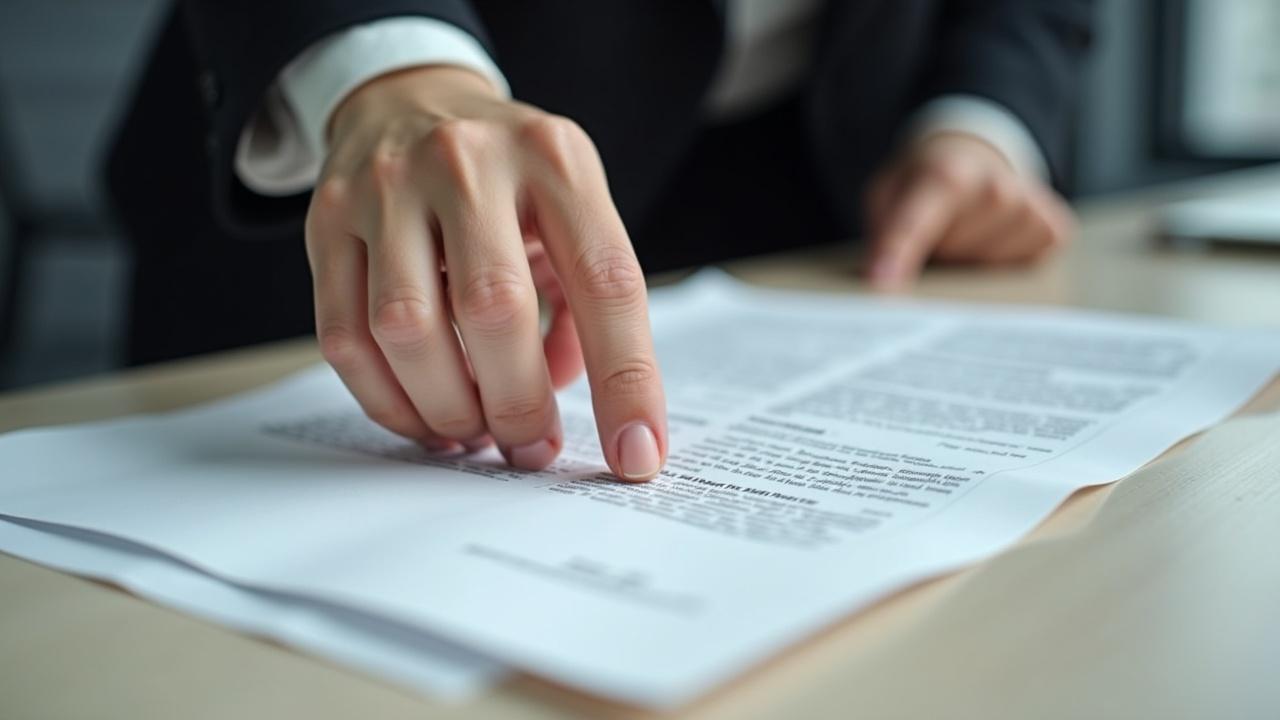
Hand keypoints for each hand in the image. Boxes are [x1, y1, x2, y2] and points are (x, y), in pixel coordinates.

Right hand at [307, 66, 665, 479]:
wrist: (409, 99)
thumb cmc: (509, 179)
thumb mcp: (572, 210)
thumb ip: (583, 304)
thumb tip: (562, 400)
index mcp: (555, 160)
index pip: (606, 282)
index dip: (626, 380)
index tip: (636, 455)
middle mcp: (469, 163)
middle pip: (494, 309)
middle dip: (517, 406)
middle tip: (530, 448)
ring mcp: (387, 187)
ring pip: (407, 329)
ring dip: (447, 408)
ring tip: (472, 433)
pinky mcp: (327, 220)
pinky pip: (345, 337)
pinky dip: (388, 400)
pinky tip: (421, 415)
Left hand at [863, 132, 1073, 288]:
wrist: (977, 156)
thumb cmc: (925, 183)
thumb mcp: (887, 194)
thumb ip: (880, 231)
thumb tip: (878, 279)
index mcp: (944, 175)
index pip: (916, 224)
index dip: (897, 255)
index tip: (881, 284)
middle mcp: (994, 188)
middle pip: (951, 257)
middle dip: (937, 254)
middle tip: (940, 229)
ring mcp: (1030, 209)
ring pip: (985, 272)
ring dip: (969, 262)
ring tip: (967, 232)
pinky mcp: (1054, 230)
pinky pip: (1020, 273)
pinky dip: (1000, 265)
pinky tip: (993, 239)